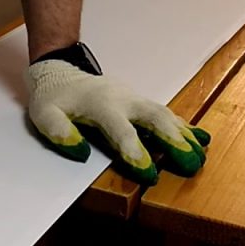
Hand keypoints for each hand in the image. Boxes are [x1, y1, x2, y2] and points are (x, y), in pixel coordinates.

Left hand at [26, 60, 209, 184]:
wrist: (61, 71)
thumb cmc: (54, 98)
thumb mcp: (44, 115)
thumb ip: (59, 132)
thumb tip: (80, 152)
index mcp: (101, 105)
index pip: (121, 130)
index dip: (135, 152)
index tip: (149, 174)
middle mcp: (123, 100)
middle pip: (154, 118)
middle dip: (174, 142)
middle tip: (190, 164)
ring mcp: (134, 98)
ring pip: (165, 114)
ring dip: (184, 135)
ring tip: (201, 156)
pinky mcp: (140, 101)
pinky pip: (166, 112)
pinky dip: (184, 126)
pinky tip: (200, 138)